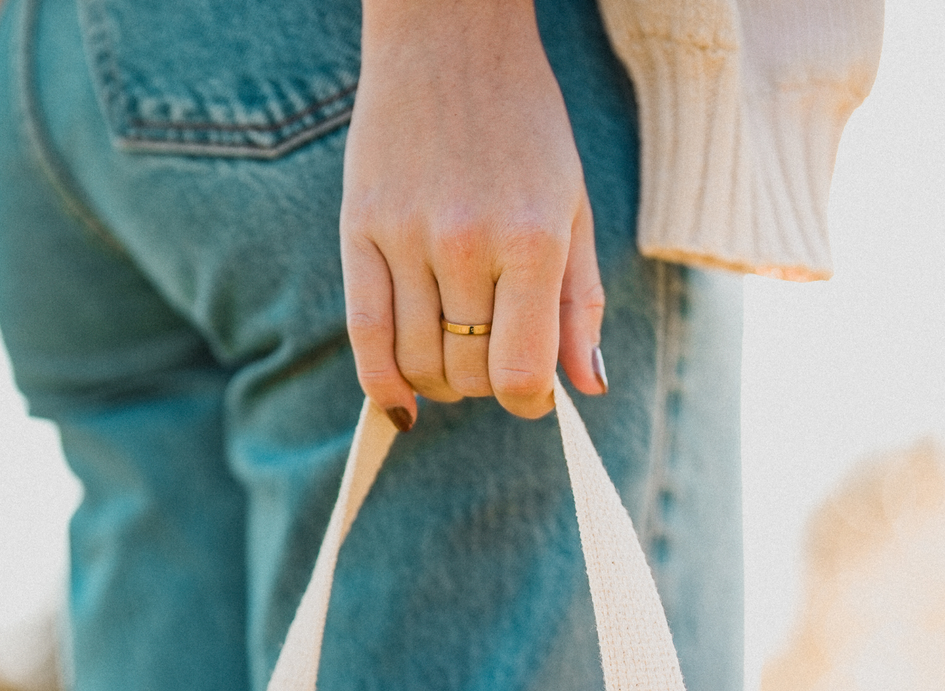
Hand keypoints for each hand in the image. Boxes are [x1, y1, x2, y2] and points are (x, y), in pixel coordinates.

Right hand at [341, 0, 607, 428]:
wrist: (448, 36)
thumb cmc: (525, 128)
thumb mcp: (573, 208)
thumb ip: (580, 301)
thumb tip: (587, 387)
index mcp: (532, 239)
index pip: (522, 372)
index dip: (529, 400)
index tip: (531, 392)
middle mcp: (467, 243)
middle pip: (469, 373)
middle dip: (485, 384)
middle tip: (491, 357)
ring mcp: (406, 237)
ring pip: (418, 362)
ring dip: (440, 384)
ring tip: (453, 362)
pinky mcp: (358, 230)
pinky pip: (365, 335)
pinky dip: (383, 382)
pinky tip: (401, 400)